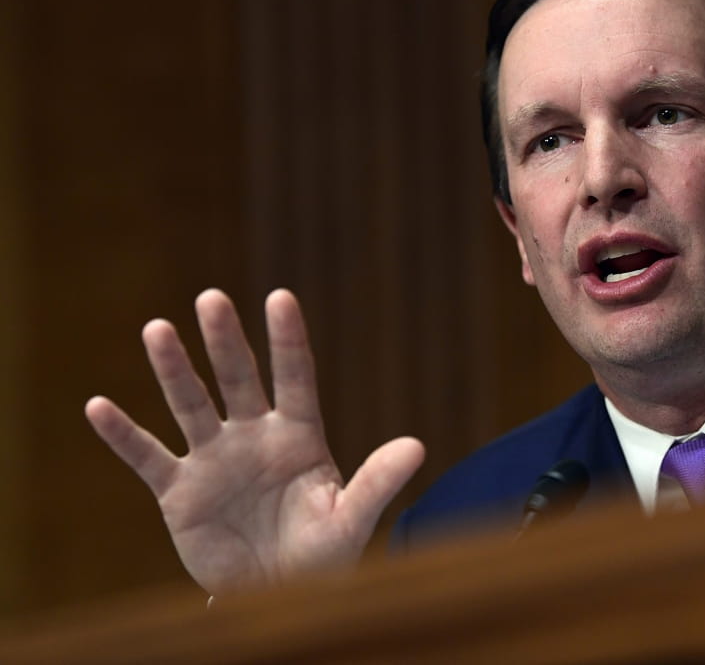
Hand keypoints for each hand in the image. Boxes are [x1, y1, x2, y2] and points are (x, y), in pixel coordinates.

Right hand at [85, 289, 424, 595]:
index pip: (295, 377)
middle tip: (212, 297)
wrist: (280, 597)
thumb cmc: (323, 556)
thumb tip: (417, 446)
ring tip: (157, 329)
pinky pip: (148, 457)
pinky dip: (123, 435)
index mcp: (300, 436)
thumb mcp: (351, 519)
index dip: (288, 340)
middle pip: (238, 379)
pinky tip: (98, 406)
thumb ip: (378, 482)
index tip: (281, 296)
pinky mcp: (180, 493)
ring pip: (191, 405)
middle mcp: (254, 437)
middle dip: (225, 341)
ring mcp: (215, 461)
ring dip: (174, 369)